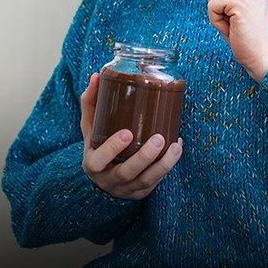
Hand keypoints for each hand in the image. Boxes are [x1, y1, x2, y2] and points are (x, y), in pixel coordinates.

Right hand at [79, 73, 182, 199]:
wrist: (104, 177)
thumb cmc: (98, 146)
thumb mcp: (90, 128)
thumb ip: (92, 104)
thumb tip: (97, 76)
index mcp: (93, 164)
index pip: (99, 160)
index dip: (112, 149)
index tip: (127, 133)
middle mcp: (108, 180)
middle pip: (126, 172)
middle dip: (144, 157)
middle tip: (158, 138)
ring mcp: (126, 189)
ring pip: (146, 181)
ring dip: (163, 164)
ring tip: (175, 146)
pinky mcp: (141, 191)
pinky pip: (156, 181)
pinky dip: (168, 166)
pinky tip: (176, 148)